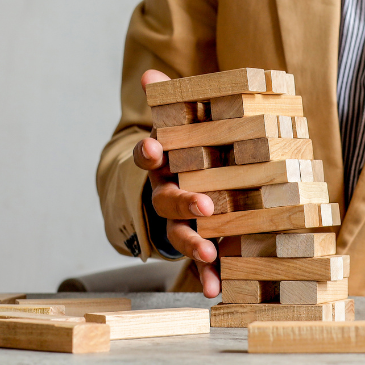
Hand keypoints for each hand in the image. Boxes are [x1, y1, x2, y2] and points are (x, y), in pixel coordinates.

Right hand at [133, 69, 219, 297]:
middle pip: (166, 200)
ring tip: (209, 255)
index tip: (154, 149)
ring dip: (193, 246)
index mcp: (164, 164)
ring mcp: (177, 221)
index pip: (149, 156)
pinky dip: (207, 276)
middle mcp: (164, 193)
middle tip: (203, 207)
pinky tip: (215, 290)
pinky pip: (199, 260)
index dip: (149, 153)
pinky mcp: (196, 241)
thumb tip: (150, 75)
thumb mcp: (180, 125)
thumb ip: (169, 104)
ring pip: (179, 234)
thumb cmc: (187, 151)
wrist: (182, 184)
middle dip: (183, 204)